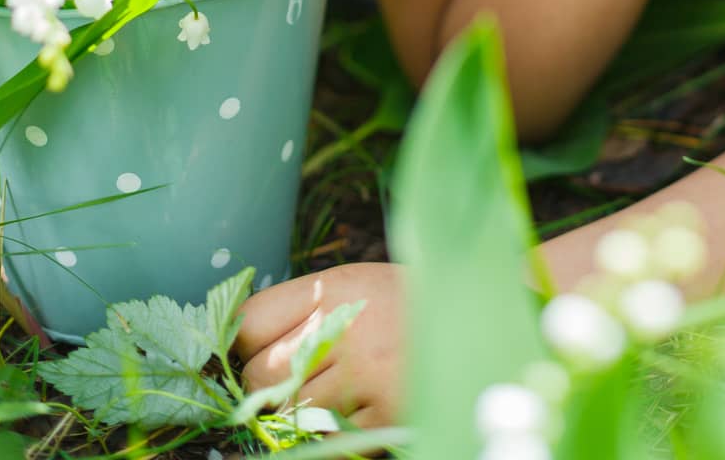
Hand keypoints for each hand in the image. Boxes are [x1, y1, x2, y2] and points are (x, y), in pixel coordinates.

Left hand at [233, 262, 403, 428]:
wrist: (480, 317)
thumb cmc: (408, 302)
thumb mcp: (359, 283)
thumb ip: (307, 307)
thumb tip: (245, 340)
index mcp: (334, 287)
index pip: (251, 322)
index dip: (243, 344)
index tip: (252, 353)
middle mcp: (344, 328)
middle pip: (261, 373)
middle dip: (267, 385)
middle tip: (290, 382)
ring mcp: (365, 375)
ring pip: (290, 413)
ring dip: (298, 414)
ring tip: (325, 397)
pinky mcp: (386, 413)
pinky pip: (331, 441)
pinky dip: (332, 436)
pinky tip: (351, 414)